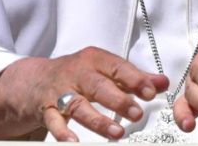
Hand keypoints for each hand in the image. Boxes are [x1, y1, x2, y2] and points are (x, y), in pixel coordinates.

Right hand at [0, 47, 168, 141]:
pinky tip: (74, 143)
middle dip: (118, 100)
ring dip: (97, 121)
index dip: (135, 79)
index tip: (151, 92)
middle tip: (136, 113)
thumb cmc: (78, 74)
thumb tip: (163, 83)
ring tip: (116, 134)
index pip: (117, 67)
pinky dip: (63, 133)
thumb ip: (134, 77)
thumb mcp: (104, 70)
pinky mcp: (46, 109)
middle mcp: (77, 74)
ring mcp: (60, 92)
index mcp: (94, 60)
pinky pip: (54, 122)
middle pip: (98, 86)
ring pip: (78, 106)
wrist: (34, 79)